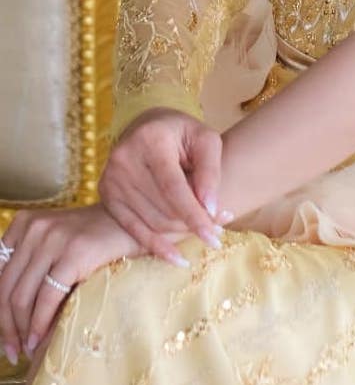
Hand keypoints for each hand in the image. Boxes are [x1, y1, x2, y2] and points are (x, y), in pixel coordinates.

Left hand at [0, 203, 141, 364]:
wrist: (137, 225)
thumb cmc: (97, 240)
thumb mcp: (57, 241)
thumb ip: (32, 262)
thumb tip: (9, 313)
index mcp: (25, 223)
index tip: (4, 332)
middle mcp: (35, 228)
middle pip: (6, 287)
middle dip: (5, 326)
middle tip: (10, 352)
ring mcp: (54, 239)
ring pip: (22, 296)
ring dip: (20, 330)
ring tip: (25, 349)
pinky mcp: (74, 253)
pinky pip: (47, 297)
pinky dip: (39, 324)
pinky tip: (39, 339)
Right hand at [98, 108, 229, 263]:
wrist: (148, 126)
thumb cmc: (182, 134)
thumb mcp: (206, 140)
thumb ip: (211, 171)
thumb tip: (210, 209)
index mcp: (150, 140)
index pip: (173, 188)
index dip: (195, 215)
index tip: (216, 238)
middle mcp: (124, 158)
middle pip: (163, 209)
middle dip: (192, 223)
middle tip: (217, 229)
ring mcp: (111, 178)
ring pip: (152, 222)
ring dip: (180, 232)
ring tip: (203, 229)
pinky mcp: (106, 194)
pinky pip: (133, 229)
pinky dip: (157, 246)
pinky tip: (178, 258)